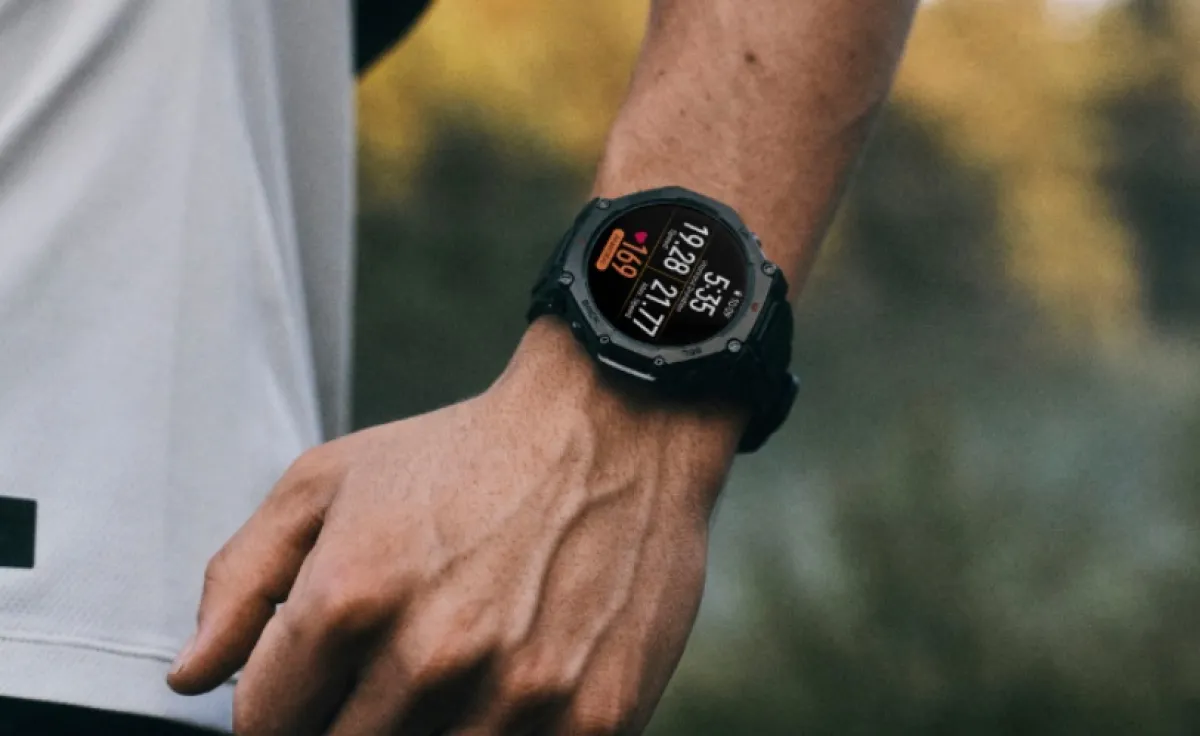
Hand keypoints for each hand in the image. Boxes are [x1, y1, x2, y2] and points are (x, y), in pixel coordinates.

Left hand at [167, 318, 742, 734]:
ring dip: (422, 733)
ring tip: (447, 673)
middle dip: (346, 722)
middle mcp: (430, 655)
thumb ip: (240, 580)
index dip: (280, 707)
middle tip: (388, 669)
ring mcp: (517, 696)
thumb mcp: (330, 481)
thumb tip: (189, 678)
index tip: (316, 679)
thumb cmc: (464, 453)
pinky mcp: (593, 719)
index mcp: (350, 595)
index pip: (263, 724)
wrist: (614, 426)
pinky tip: (508, 687)